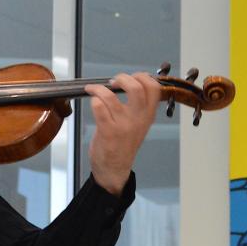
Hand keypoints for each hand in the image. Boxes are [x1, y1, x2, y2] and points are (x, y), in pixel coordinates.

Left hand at [84, 73, 160, 194]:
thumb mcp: (138, 125)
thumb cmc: (123, 145)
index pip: (154, 89)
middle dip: (122, 78)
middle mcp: (138, 120)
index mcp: (148, 116)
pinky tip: (92, 101)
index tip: (132, 77)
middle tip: (113, 82)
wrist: (114, 169)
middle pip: (136, 88)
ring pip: (110, 96)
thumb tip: (131, 82)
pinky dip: (93, 100)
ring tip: (94, 89)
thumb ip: (138, 106)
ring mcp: (122, 126)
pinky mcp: (107, 132)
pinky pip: (98, 107)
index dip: (143, 77)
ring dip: (98, 89)